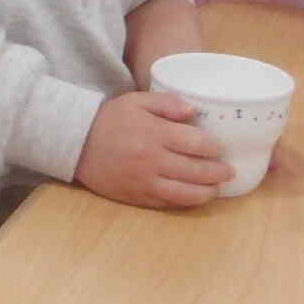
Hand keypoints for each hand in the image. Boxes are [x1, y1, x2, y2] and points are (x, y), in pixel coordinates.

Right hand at [76, 92, 230, 208]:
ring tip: (216, 189)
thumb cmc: (110, 120)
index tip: (220, 148)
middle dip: (218, 173)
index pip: (196, 143)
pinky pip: (167, 203)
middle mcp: (152, 160)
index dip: (214, 148)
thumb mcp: (136, 101)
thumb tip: (194, 111)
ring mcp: (144, 182)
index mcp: (154, 134)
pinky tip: (194, 197)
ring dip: (207, 192)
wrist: (76, 143)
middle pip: (196, 171)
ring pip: (185, 193)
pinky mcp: (136, 196)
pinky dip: (185, 202)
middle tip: (228, 171)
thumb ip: (167, 102)